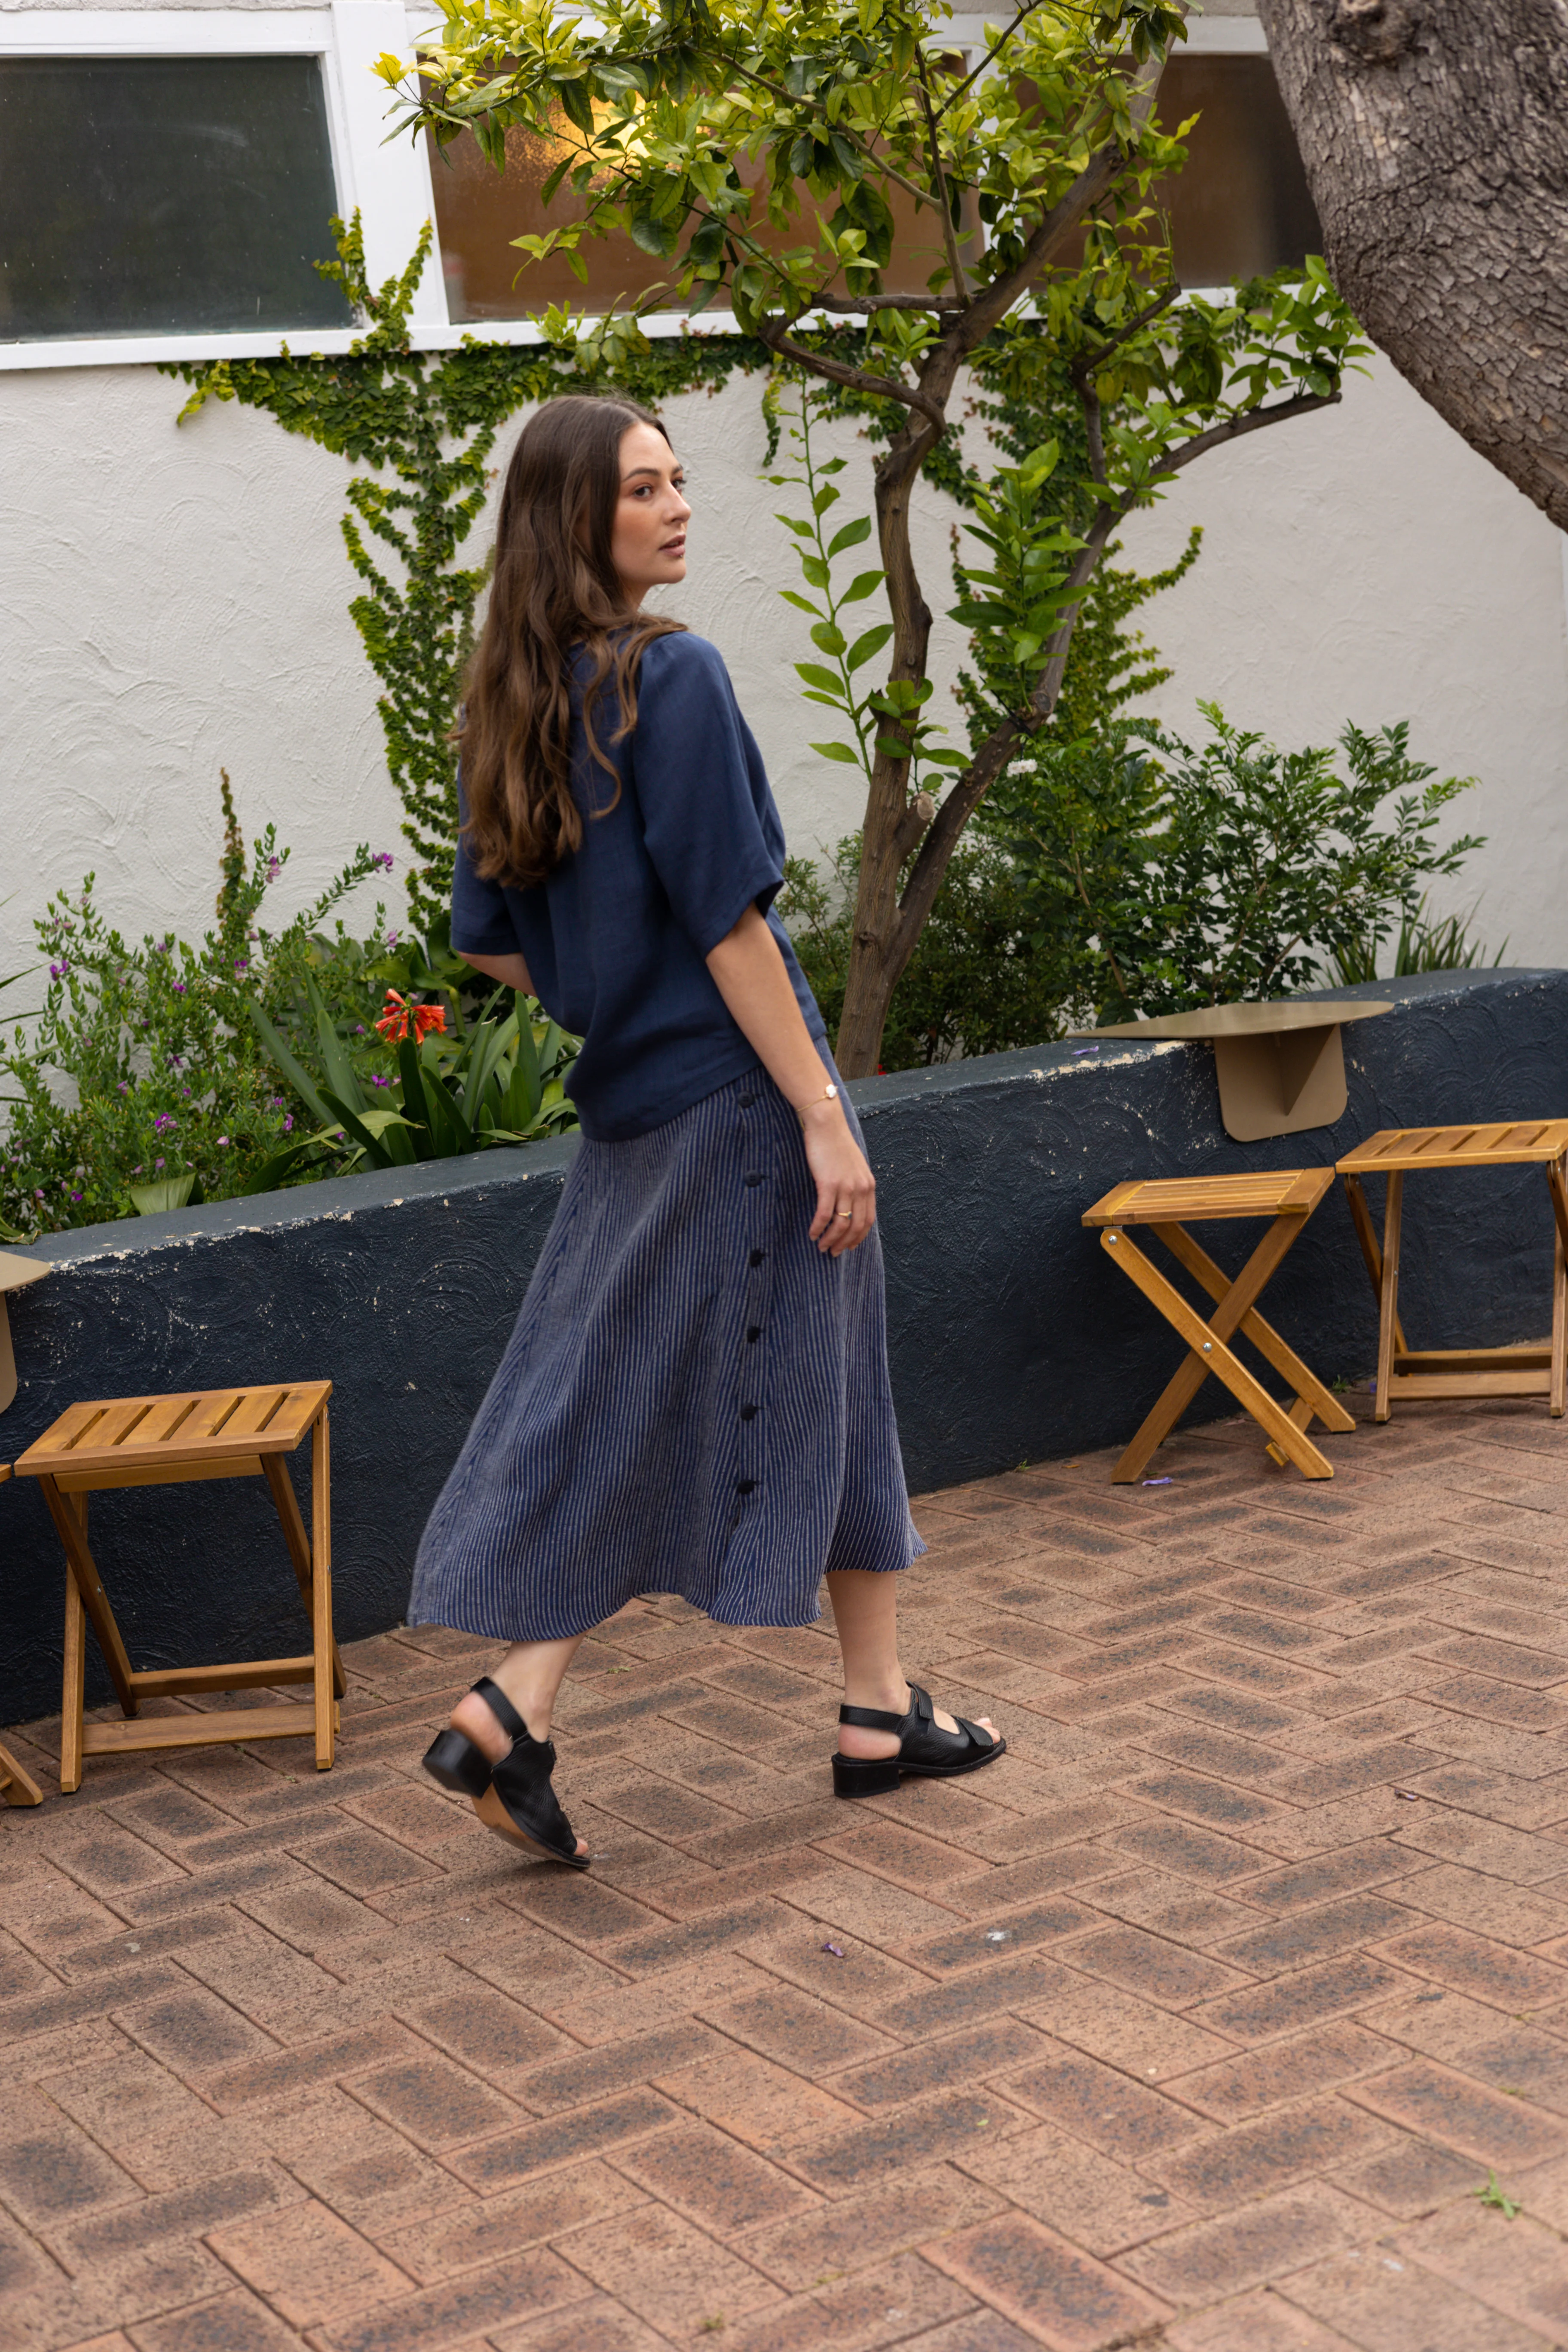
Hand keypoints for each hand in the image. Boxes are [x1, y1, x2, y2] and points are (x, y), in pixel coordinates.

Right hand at [800, 1101, 875, 1255]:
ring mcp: (846, 1187)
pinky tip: (812, 1234)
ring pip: (840, 1223)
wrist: (826, 1124)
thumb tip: (847, 1203)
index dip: (858, 1237)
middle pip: (856, 1226)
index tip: (849, 1246)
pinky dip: (818, 1227)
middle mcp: (861, 1188)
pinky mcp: (829, 1184)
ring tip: (821, 1247)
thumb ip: (854, 1184)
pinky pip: (824, 1214)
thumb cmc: (835, 1143)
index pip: (868, 1219)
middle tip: (833, 1252)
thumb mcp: (852, 1166)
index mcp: (868, 1185)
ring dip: (831, 1239)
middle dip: (845, 1243)